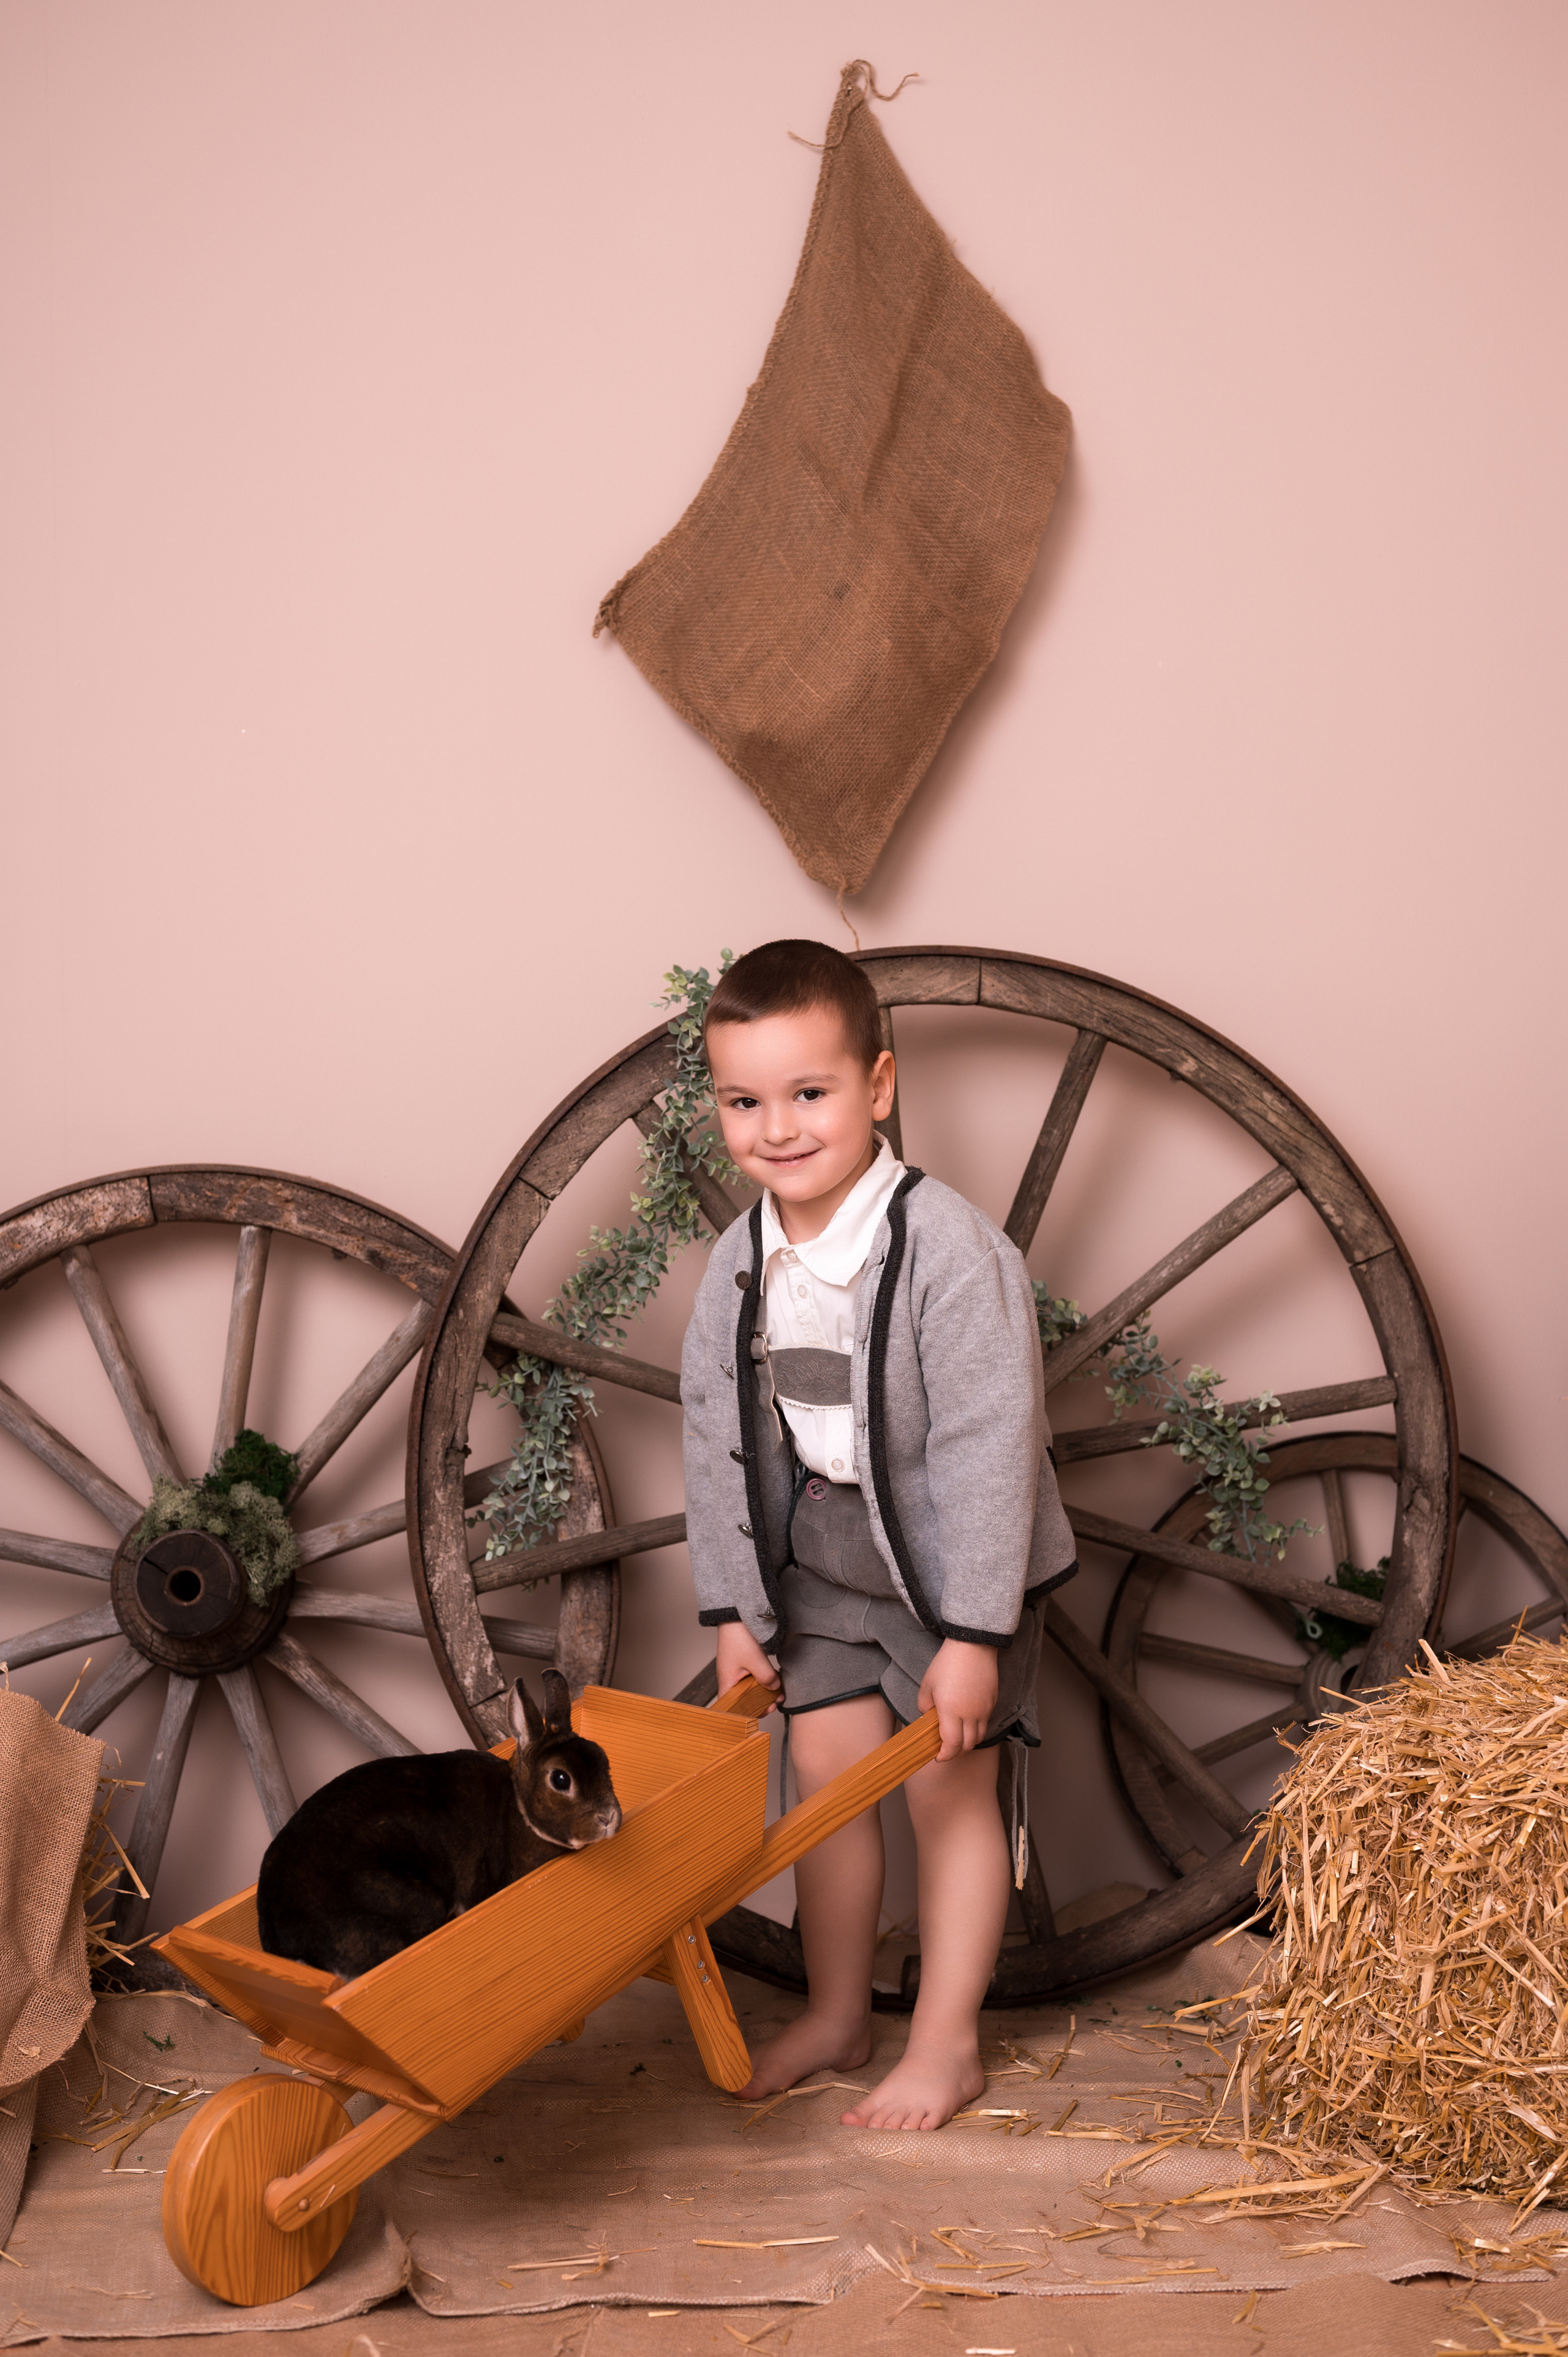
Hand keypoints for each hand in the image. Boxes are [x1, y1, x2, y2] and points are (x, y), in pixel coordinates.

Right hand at [716, 1621, 780, 1710]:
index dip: (748, 1713)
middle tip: (776, 1703)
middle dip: (761, 1703)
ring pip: (750, 1689)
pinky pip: (753, 1678)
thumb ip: (766, 1678)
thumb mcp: (755, 1660)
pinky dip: (764, 1681)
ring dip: (764, 1692)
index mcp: (727, 1682)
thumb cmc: (738, 1637)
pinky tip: (775, 1679)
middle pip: (744, 1700)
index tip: (764, 1711)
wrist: (737, 1614)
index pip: (733, 1708)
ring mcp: (737, 1671)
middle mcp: (730, 1679)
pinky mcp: (744, 1663)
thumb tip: (775, 1689)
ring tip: (779, 1692)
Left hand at [917, 1639, 997, 1761]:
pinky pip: (985, 1722)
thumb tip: (927, 1719)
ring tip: (957, 1735)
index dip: (944, 1755)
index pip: (952, 1745)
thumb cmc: (946, 1663)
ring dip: (968, 1741)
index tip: (937, 1756)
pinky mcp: (992, 1702)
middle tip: (946, 1747)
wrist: (972, 1645)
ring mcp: (984, 1709)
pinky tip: (967, 1719)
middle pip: (968, 1745)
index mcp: (951, 1711)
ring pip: (979, 1736)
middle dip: (956, 1751)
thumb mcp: (927, 1685)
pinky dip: (976, 1727)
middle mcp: (970, 1714)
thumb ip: (924, 1706)